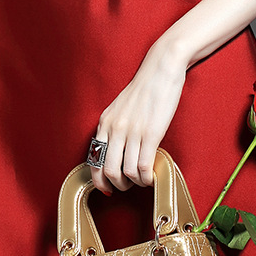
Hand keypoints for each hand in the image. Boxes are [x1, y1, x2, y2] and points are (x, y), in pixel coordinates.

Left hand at [88, 45, 187, 193]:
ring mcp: (132, 132)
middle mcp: (115, 128)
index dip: (99, 179)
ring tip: (143, 180)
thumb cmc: (144, 88)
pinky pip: (144, 167)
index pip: (94, 159)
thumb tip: (116, 152)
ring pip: (127, 172)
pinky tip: (152, 176)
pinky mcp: (151, 134)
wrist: (160, 68)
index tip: (107, 187)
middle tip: (128, 185)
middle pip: (108, 170)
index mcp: (105, 122)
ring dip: (135, 183)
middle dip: (118, 185)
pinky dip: (147, 179)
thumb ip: (115, 127)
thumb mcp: (120, 107)